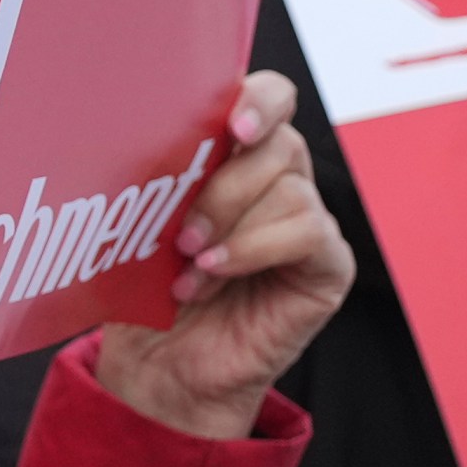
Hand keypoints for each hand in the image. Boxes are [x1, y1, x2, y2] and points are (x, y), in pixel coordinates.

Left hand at [95, 71, 353, 439]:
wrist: (162, 368)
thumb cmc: (148, 290)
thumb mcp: (143, 222)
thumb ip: (161, 178)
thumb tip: (140, 135)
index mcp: (240, 154)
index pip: (271, 98)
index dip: (259, 99)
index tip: (232, 123)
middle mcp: (282, 180)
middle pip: (279, 144)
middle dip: (224, 183)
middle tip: (181, 231)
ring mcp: (309, 222)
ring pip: (290, 190)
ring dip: (231, 226)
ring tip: (189, 265)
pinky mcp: (327, 266)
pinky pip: (308, 233)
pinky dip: (255, 248)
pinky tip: (216, 271)